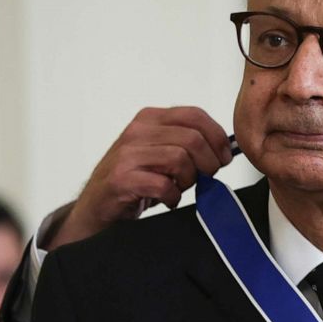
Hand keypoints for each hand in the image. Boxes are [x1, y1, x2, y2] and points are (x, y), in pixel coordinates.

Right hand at [44, 106, 232, 250]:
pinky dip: (172, 196)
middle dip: (208, 162)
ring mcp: (127, 155)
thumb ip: (188, 144)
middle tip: (206, 176)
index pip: (195, 115)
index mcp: (149, 118)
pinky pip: (163, 184)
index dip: (217, 137)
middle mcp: (137, 132)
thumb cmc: (135, 180)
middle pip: (193, 138)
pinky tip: (167, 199)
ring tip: (180, 187)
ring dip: (189, 180)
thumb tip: (224, 148)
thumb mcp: (161, 153)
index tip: (224, 156)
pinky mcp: (121, 179)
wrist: (98, 206)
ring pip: (180, 159)